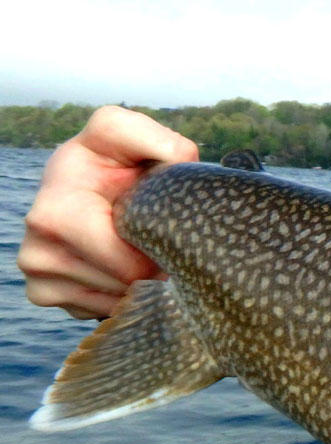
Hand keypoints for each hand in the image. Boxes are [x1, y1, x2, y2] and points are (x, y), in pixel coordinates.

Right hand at [18, 106, 197, 318]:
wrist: (84, 181)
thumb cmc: (112, 159)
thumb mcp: (127, 134)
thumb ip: (158, 140)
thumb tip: (182, 164)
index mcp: (58, 208)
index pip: (127, 265)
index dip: (159, 255)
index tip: (166, 231)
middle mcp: (37, 243)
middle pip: (125, 285)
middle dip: (153, 267)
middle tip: (160, 240)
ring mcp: (36, 270)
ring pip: (115, 299)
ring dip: (139, 282)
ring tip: (137, 247)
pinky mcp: (42, 294)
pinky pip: (100, 309)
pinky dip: (119, 294)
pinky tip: (119, 264)